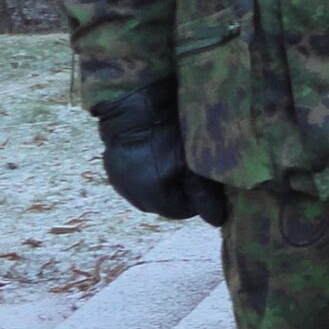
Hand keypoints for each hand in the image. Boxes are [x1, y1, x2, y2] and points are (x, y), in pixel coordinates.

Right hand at [94, 81, 227, 225]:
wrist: (136, 106)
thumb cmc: (170, 134)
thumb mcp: (194, 164)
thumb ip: (204, 195)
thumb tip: (217, 222)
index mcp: (153, 197)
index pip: (183, 212)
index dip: (198, 199)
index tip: (205, 181)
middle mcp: (132, 194)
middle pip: (164, 205)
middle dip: (180, 192)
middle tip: (191, 169)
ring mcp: (119, 181)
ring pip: (148, 193)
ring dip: (162, 183)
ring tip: (173, 160)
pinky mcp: (112, 167)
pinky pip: (134, 179)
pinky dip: (147, 172)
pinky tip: (156, 155)